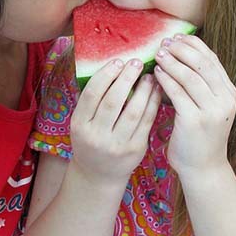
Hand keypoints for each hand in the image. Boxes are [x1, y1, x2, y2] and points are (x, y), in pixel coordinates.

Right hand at [70, 59, 160, 186]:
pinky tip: (156, 90)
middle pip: (113, 101)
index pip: (92, 94)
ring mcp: (117, 144)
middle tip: (135, 62)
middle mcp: (97, 136)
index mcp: (79, 125)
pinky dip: (153, 103)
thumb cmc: (90, 140)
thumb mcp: (81, 123)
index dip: (106, 75)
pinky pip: (146, 121)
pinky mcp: (135, 149)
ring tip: (149, 75)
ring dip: (143, 89)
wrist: (98, 175)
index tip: (117, 61)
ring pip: (133, 111)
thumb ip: (92, 101)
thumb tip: (111, 66)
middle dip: (126, 78)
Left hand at [153, 34, 235, 178]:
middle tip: (164, 43)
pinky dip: (166, 79)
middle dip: (181, 49)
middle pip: (202, 63)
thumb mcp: (208, 106)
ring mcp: (212, 111)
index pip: (212, 59)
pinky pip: (177, 93)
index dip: (193, 45)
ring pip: (189, 76)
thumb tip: (183, 53)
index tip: (176, 38)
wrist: (203, 167)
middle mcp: (225, 100)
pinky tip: (156, 73)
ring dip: (171, 61)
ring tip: (157, 54)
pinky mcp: (195, 121)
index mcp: (230, 93)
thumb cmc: (199, 135)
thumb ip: (201, 84)